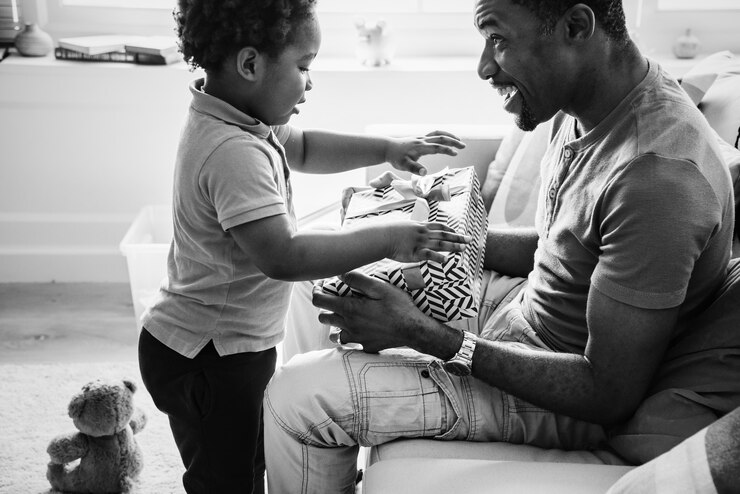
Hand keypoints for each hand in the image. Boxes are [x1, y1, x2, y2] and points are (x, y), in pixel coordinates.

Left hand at [313, 271, 429, 352]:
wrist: (414, 330)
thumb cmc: (399, 306)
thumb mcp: (380, 287)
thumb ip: (357, 279)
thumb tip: (340, 274)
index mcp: (350, 309)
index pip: (320, 301)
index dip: (316, 291)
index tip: (321, 286)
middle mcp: (349, 325)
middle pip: (323, 317)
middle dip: (325, 307)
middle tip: (336, 299)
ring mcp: (356, 338)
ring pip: (334, 334)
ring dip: (336, 324)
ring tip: (347, 315)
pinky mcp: (365, 346)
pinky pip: (350, 342)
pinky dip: (350, 335)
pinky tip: (360, 328)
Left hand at [385, 130, 464, 175]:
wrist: (388, 148)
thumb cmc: (396, 158)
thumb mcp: (403, 165)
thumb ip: (414, 168)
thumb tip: (425, 173)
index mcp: (420, 147)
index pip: (436, 147)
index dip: (447, 150)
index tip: (456, 153)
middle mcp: (422, 140)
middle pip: (440, 138)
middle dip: (453, 141)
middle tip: (463, 146)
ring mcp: (421, 138)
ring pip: (438, 134)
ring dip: (449, 136)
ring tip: (459, 140)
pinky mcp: (420, 138)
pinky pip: (434, 134)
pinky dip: (442, 135)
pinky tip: (446, 139)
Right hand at [385, 220, 469, 263]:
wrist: (382, 237)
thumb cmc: (389, 232)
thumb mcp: (404, 226)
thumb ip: (412, 228)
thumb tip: (413, 229)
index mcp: (421, 226)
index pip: (439, 227)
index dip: (450, 230)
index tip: (457, 232)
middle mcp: (423, 233)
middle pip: (444, 235)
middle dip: (457, 238)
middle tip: (469, 239)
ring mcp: (420, 242)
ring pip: (441, 244)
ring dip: (453, 246)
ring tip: (464, 249)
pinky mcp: (415, 252)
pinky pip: (429, 255)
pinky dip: (438, 257)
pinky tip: (446, 260)